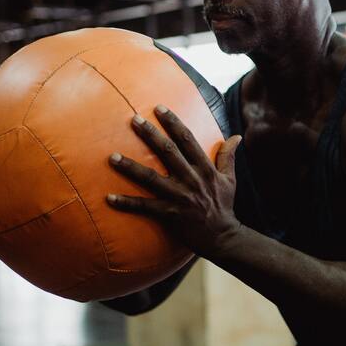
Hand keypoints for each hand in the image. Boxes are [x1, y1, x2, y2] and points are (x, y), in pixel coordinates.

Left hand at [107, 105, 242, 257]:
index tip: (159, 108)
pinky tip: (109, 198)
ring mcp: (179, 197)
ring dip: (130, 167)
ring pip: (150, 178)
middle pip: (167, 152)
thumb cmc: (224, 206)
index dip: (173, 122)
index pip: (187, 139)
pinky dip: (127, 203)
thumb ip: (228, 156)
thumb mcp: (230, 179)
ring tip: (112, 157)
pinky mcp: (169, 214)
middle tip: (134, 119)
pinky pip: (144, 207)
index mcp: (204, 168)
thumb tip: (237, 136)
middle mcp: (191, 179)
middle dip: (150, 135)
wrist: (222, 237)